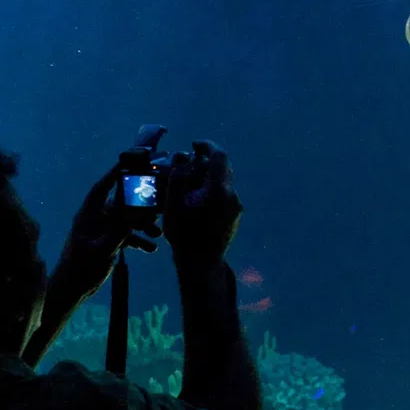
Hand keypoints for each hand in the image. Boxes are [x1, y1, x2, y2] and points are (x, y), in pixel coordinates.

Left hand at [49, 163, 161, 297]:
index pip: (101, 188)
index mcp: (88, 215)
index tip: (130, 164)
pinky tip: (151, 248)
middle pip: (120, 203)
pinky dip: (139, 239)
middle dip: (140, 204)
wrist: (72, 289)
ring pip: (127, 220)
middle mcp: (96, 218)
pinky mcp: (107, 241)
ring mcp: (102, 230)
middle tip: (159, 205)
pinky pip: (126, 234)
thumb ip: (119, 231)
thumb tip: (136, 213)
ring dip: (142, 224)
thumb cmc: (81, 268)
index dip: (114, 175)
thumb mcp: (101, 250)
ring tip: (158, 233)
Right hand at [163, 140, 241, 271]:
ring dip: (209, 177)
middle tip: (188, 165)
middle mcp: (233, 195)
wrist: (201, 263)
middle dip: (206, 163)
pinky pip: (225, 196)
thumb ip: (178, 176)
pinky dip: (213, 190)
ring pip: (224, 183)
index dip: (207, 146)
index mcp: (219, 189)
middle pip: (223, 168)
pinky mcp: (235, 216)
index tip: (194, 145)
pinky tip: (198, 201)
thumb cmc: (184, 233)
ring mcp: (236, 207)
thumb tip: (183, 155)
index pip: (219, 156)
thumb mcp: (173, 203)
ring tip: (190, 185)